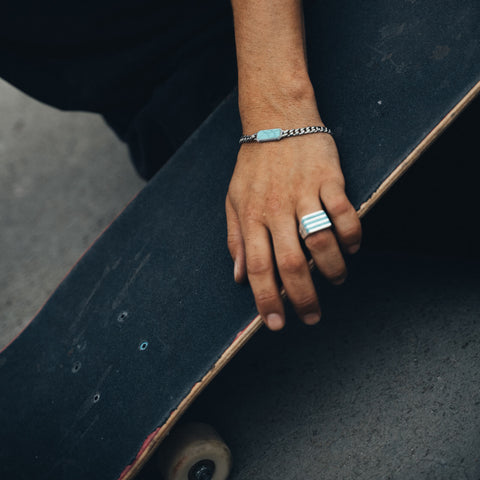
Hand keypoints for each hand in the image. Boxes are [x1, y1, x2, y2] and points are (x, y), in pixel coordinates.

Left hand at [225, 101, 360, 330]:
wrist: (277, 120)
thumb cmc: (254, 165)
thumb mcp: (234, 201)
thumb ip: (236, 239)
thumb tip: (238, 277)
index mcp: (252, 217)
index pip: (258, 268)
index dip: (266, 300)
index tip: (276, 323)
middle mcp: (276, 210)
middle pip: (290, 264)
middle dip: (302, 298)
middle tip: (312, 317)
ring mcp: (304, 194)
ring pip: (320, 241)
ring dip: (332, 269)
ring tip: (336, 280)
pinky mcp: (329, 179)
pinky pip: (345, 212)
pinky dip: (352, 235)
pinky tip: (351, 248)